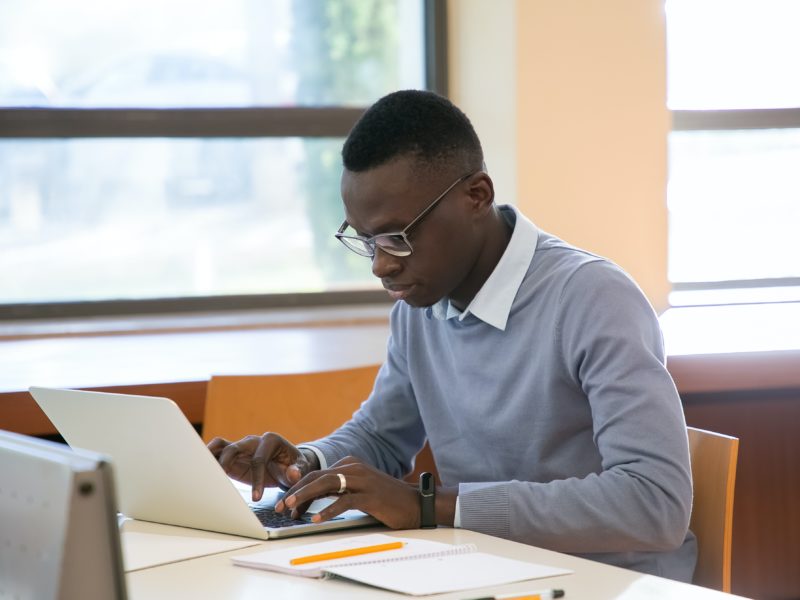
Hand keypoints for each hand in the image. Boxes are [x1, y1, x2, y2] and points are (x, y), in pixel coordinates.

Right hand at [207, 432, 318, 501]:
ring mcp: (241, 447)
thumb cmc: (295, 466)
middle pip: (235, 448)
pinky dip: (208, 458)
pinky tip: (200, 470)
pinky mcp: (233, 456)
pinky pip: (217, 452)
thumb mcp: (301, 468)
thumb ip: (297, 471)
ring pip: (221, 445)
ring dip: (210, 455)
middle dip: (227, 462)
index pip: (259, 459)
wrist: (289, 464)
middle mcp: (253, 441)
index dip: (257, 478)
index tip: (257, 497)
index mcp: (271, 441)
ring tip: (202, 469)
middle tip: (219, 479)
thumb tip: (292, 473)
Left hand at [276, 456, 420, 528]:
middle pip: (318, 477)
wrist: (416, 503)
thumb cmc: (386, 500)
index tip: (285, 503)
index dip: (299, 487)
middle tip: (280, 506)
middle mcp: (354, 468)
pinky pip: (344, 501)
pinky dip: (328, 510)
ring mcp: (362, 480)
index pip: (317, 474)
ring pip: (326, 485)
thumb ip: (339, 490)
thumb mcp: (359, 490)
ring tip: (291, 509)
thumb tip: (311, 501)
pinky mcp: (370, 496)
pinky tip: (316, 518)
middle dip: (295, 491)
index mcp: (350, 464)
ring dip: (305, 497)